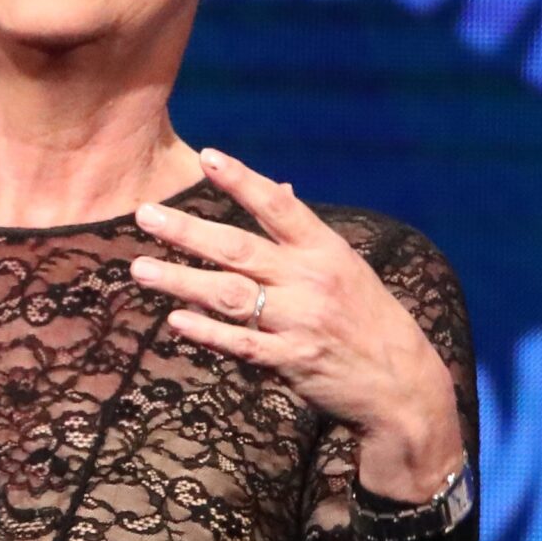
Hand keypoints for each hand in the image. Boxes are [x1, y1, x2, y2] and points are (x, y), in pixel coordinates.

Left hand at [131, 148, 461, 501]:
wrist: (401, 384)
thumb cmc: (368, 319)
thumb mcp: (346, 268)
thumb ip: (305, 235)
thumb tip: (279, 189)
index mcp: (325, 251)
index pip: (279, 206)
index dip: (243, 180)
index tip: (208, 157)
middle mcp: (311, 281)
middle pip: (239, 249)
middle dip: (188, 231)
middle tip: (145, 214)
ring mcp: (300, 321)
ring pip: (230, 296)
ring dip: (181, 281)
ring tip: (140, 269)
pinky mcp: (293, 361)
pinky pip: (242, 344)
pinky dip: (208, 332)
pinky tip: (176, 320)